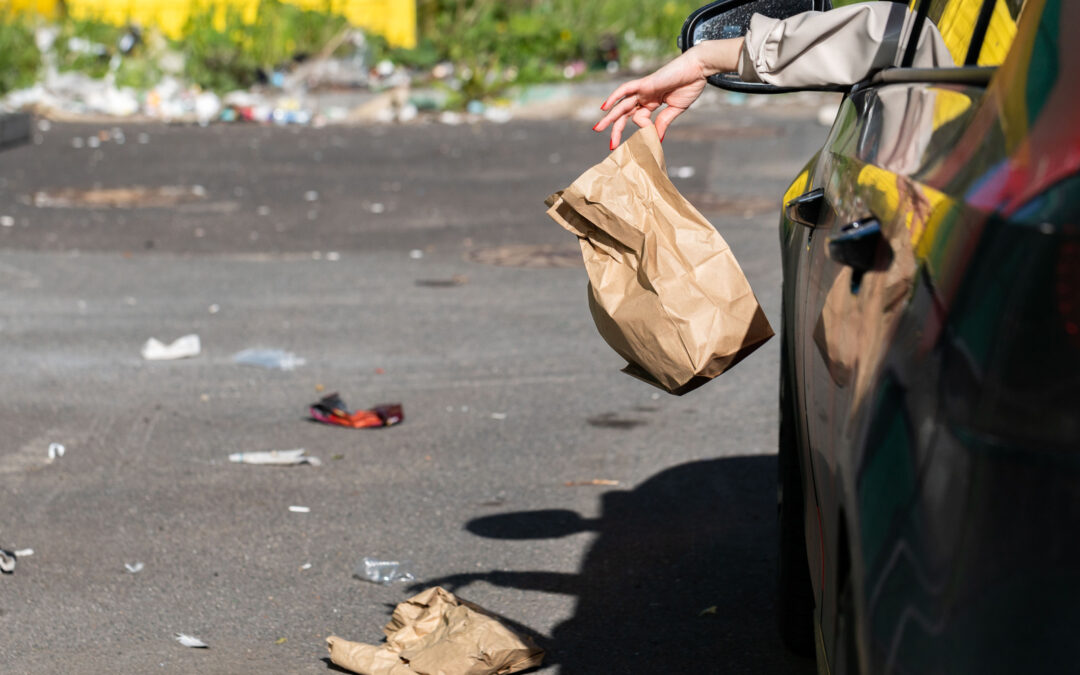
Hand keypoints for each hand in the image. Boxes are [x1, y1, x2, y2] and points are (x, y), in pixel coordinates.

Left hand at [593, 40, 742, 148]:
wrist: (698, 69)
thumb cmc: (690, 85)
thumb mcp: (676, 109)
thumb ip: (664, 122)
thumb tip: (657, 138)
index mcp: (652, 102)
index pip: (640, 119)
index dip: (645, 130)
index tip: (653, 138)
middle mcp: (644, 96)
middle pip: (625, 114)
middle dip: (616, 128)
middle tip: (610, 145)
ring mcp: (643, 89)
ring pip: (622, 105)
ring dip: (610, 118)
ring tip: (598, 129)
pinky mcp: (645, 83)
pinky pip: (625, 89)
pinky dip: (614, 96)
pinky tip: (604, 108)